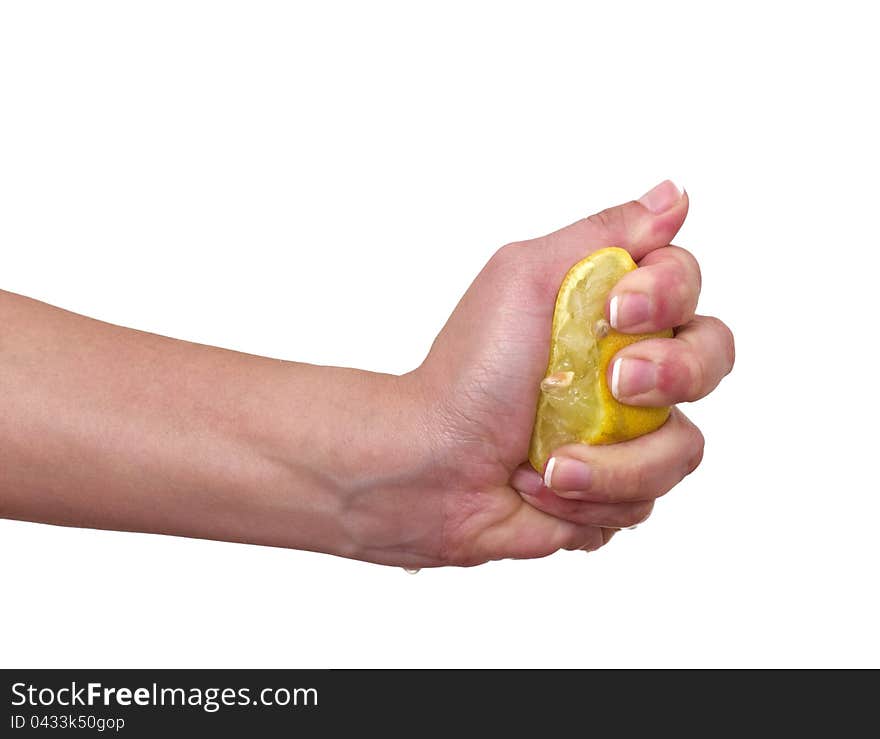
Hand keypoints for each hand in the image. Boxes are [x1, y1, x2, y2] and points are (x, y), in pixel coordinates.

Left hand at [404, 181, 733, 564]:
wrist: (434, 466)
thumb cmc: (470, 370)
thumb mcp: (525, 277)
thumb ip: (605, 234)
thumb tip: (674, 195)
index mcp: (611, 314)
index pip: (686, 287)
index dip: (669, 294)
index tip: (618, 308)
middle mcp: (630, 371)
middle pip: (712, 360)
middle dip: (671, 375)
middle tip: (615, 382)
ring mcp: (628, 436)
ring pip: (683, 447)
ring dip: (613, 460)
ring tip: (551, 462)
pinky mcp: (618, 492)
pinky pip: (647, 499)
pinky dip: (589, 496)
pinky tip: (542, 487)